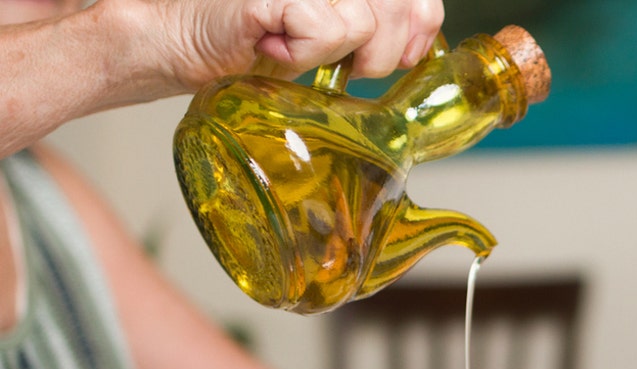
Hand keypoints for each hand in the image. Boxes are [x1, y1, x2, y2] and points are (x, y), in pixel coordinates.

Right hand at [148, 0, 442, 88]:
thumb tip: (422, 38)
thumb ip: (378, 24)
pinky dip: (306, 54)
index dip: (422, 19)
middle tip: (342, 61)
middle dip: (385, 50)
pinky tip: (276, 45)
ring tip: (300, 47)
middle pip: (399, 3)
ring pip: (366, 22)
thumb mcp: (332, 30)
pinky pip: (329, 33)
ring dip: (339, 55)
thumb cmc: (256, 35)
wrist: (181, 39)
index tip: (407, 50)